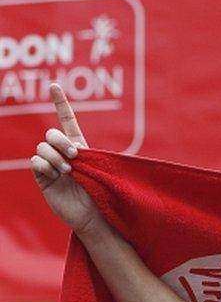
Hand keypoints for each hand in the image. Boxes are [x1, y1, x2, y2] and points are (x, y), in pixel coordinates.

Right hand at [30, 84, 98, 232]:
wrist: (94, 216)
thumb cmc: (103, 193)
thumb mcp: (100, 168)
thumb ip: (86, 154)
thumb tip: (75, 148)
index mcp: (79, 146)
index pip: (67, 121)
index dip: (60, 103)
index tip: (54, 85)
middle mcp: (62, 153)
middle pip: (51, 134)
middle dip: (61, 142)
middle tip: (75, 156)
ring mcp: (51, 165)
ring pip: (42, 147)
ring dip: (55, 157)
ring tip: (68, 171)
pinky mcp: (42, 177)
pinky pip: (35, 162)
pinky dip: (45, 166)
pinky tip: (56, 176)